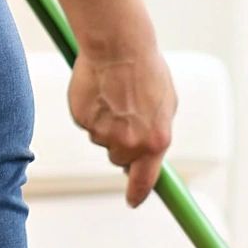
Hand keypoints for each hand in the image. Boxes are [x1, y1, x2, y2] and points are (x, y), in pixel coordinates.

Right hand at [68, 45, 176, 206]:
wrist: (120, 46)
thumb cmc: (147, 72)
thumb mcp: (165, 106)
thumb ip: (156, 134)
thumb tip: (148, 154)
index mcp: (156, 142)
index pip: (145, 180)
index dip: (137, 193)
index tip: (132, 201)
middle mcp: (130, 143)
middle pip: (119, 159)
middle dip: (122, 143)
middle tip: (125, 115)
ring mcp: (104, 133)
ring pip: (102, 140)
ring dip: (106, 124)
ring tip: (114, 96)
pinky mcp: (83, 120)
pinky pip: (86, 124)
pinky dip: (91, 112)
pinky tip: (99, 92)